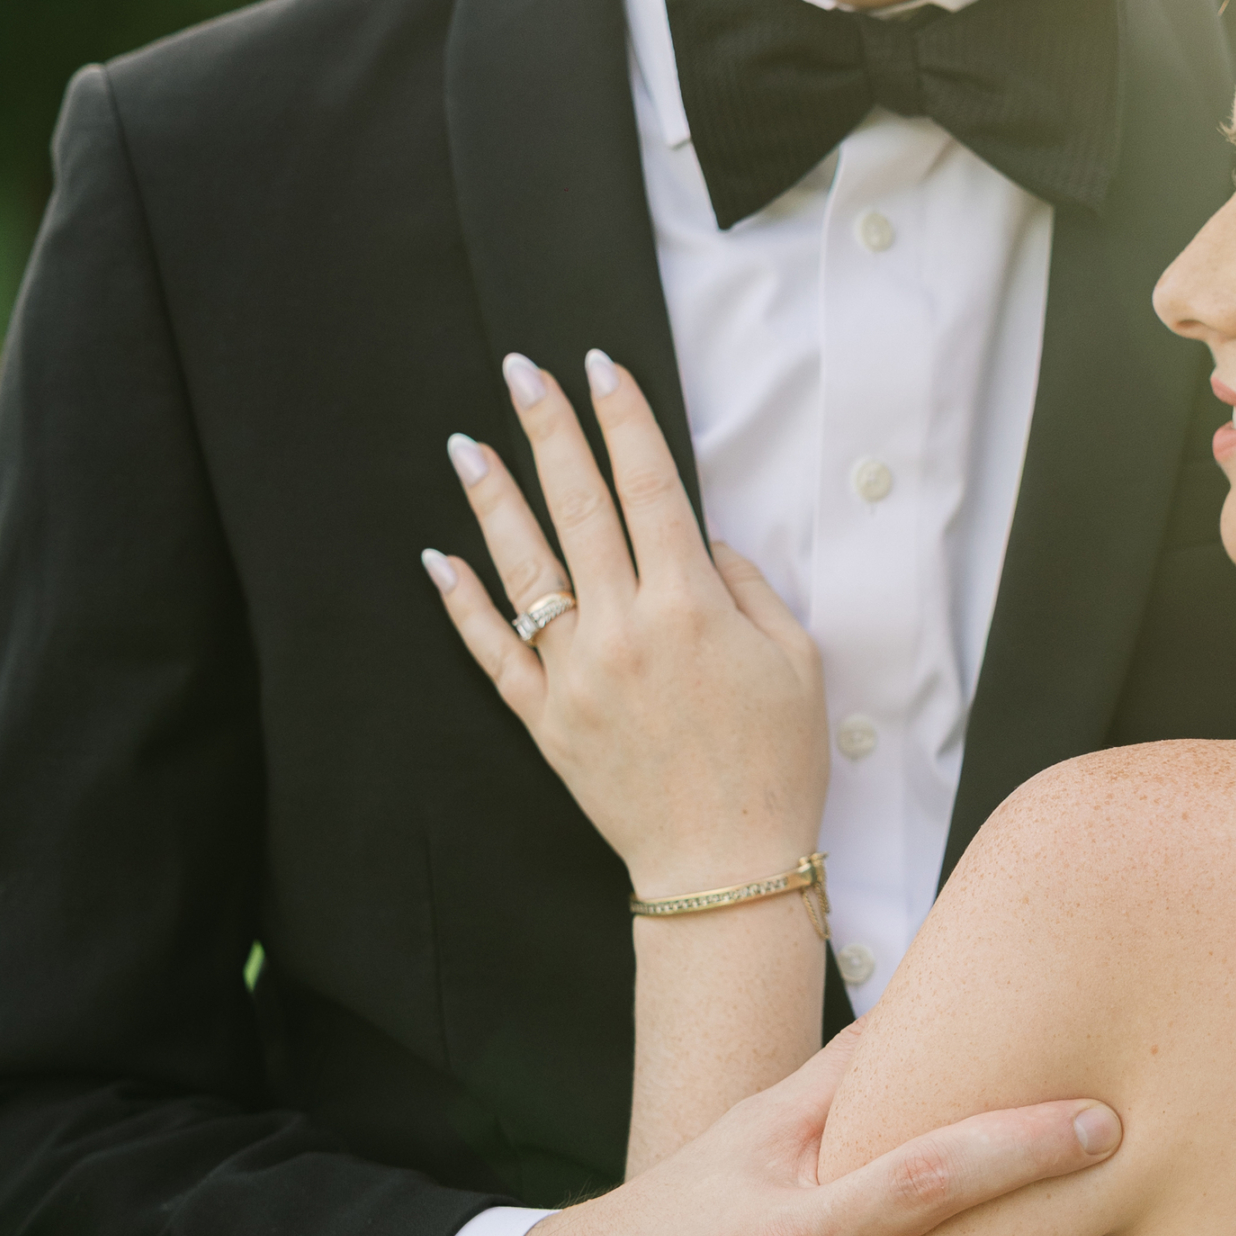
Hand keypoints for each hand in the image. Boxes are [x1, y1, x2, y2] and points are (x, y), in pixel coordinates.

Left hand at [425, 347, 826, 895]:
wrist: (725, 868)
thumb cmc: (776, 765)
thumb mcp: (797, 662)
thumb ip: (749, 588)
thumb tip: (704, 539)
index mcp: (690, 605)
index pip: (649, 485)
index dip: (623, 418)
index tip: (600, 366)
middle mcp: (624, 628)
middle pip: (578, 506)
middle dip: (549, 429)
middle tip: (520, 372)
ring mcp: (576, 674)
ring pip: (523, 567)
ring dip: (492, 498)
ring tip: (465, 443)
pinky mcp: (545, 720)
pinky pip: (492, 651)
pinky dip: (462, 603)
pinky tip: (439, 558)